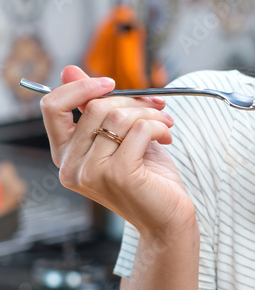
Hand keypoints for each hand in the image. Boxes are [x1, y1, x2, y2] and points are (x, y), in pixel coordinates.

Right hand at [40, 65, 195, 238]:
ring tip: (165, 123)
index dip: (80, 87)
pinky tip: (167, 137)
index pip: (52, 107)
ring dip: (148, 113)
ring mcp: (93, 173)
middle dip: (131, 100)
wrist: (168, 220)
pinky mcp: (118, 175)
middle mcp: (72, 167)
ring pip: (117, 116)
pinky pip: (138, 129)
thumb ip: (94, 107)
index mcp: (65, 156)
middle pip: (93, 107)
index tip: (111, 83)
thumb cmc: (147, 180)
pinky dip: (158, 126)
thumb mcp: (118, 138)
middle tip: (156, 106)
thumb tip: (69, 70)